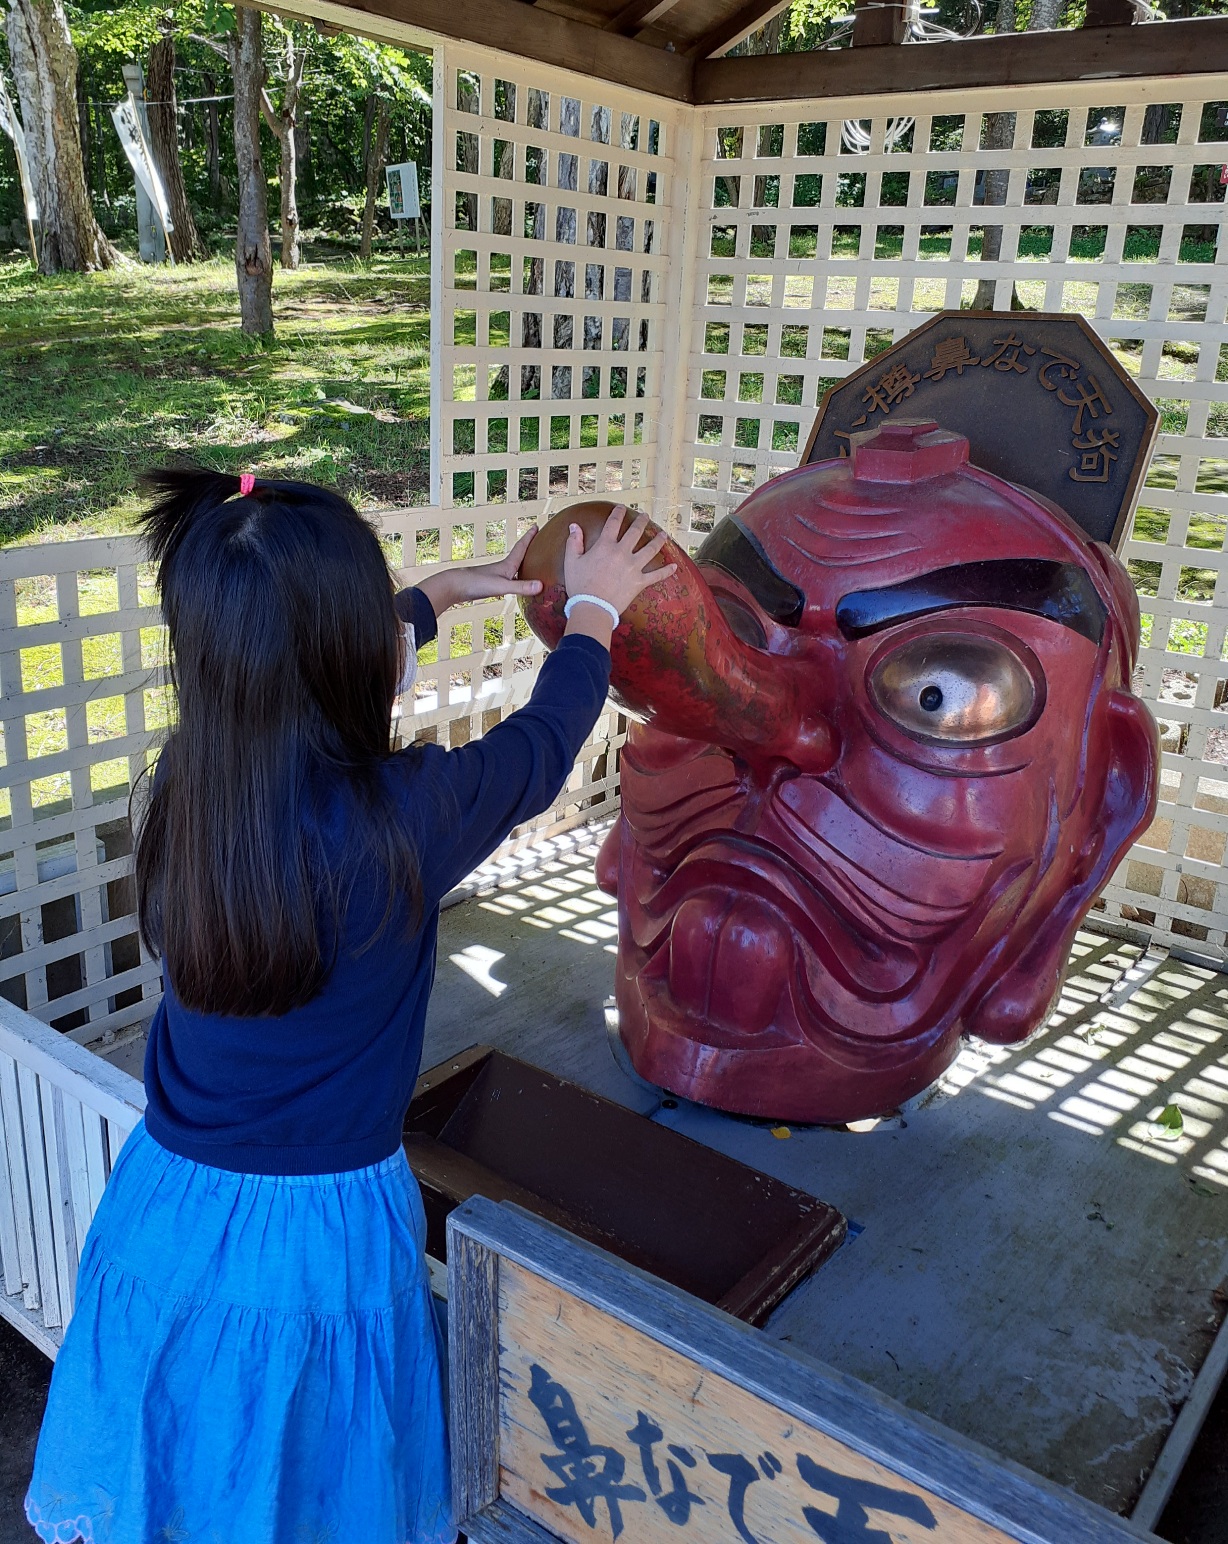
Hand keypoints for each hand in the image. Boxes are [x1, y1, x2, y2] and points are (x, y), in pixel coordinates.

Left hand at [413, 527, 542, 616]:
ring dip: (520, 562)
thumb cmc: (475, 584)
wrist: (452, 587)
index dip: (529, 537)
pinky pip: (506, 579)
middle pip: (518, 555)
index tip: (536, 525)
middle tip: (535, 538)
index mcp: (506, 565)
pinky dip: (513, 578)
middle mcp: (501, 568)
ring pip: (512, 567)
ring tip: (528, 562)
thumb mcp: (501, 587)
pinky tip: (512, 584)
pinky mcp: (488, 584)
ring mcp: (494, 576)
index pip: (521, 547)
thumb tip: (540, 586)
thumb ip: (521, 587)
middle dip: (527, 547)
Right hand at [563, 506, 676, 616]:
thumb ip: (574, 542)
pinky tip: (674, 567)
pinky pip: (656, 575)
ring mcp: (633, 567)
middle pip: (635, 532)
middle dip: (641, 521)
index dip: (618, 513)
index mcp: (605, 546)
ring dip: (658, 540)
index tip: (621, 508)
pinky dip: (666, 571)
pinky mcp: (640, 582)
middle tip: (645, 516)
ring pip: (650, 550)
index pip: (613, 524)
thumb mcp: (572, 561)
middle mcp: (622, 553)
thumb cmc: (580, 585)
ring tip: (664, 534)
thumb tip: (574, 526)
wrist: (593, 607)